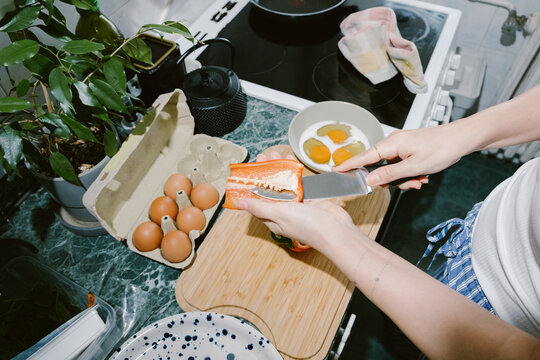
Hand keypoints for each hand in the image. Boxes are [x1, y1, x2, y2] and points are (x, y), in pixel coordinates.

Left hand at [236, 151, 358, 249]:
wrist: (336, 231)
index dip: (251, 186)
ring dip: (278, 169)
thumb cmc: (308, 226)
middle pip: (269, 190)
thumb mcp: (280, 214)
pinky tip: (291, 161)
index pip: (256, 201)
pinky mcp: (310, 198)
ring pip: (284, 184)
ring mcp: (297, 205)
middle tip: (263, 157)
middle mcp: (283, 212)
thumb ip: (260, 207)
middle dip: (264, 173)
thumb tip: (240, 204)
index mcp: (272, 219)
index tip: (248, 171)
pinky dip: (293, 172)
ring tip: (275, 154)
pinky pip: (298, 183)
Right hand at [333, 125, 464, 189]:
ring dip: (405, 179)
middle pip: (380, 168)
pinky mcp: (409, 150)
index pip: (363, 157)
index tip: (335, 170)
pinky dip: (410, 174)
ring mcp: (401, 147)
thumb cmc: (441, 148)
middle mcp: (393, 143)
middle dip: (393, 180)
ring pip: (393, 170)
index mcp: (391, 144)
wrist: (461, 139)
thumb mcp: (414, 167)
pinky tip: (423, 175)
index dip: (349, 165)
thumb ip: (389, 175)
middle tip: (410, 184)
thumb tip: (370, 179)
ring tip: (421, 179)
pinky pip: (402, 166)